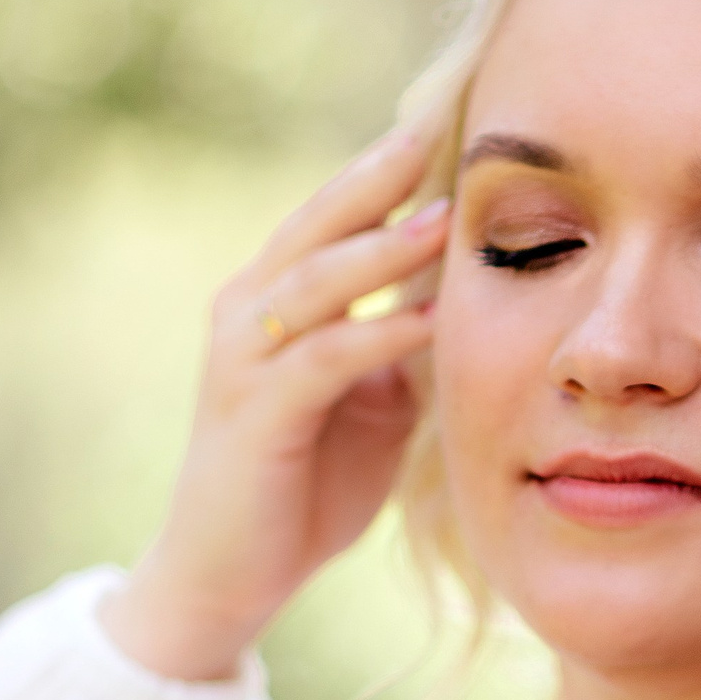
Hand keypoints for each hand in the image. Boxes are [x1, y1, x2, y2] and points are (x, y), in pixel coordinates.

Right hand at [105, 129, 448, 679]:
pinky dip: (376, 334)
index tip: (454, 125)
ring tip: (443, 216)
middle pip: (318, 223)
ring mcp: (244, 360)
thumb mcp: (372, 403)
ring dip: (381, 248)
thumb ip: (405, 347)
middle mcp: (248, 312)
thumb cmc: (302, 485)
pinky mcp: (255, 414)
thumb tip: (473, 301)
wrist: (227, 575)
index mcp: (276, 299)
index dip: (390, 171)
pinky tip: (426, 318)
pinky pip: (324, 359)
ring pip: (316, 281)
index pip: (336, 215)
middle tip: (438, 125)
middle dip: (380, 175)